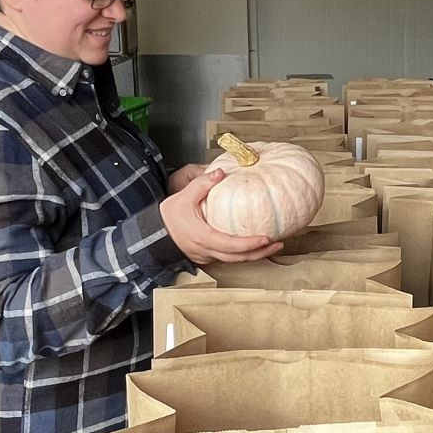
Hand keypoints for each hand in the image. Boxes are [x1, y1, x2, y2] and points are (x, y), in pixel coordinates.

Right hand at [160, 169, 284, 264]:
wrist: (154, 235)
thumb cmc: (168, 218)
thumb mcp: (183, 197)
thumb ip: (202, 184)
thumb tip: (220, 172)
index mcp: (204, 238)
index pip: (232, 245)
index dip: (250, 244)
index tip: (266, 238)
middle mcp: (208, 251)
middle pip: (239, 258)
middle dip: (261, 253)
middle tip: (279, 242)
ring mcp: (209, 256)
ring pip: (236, 260)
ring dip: (255, 254)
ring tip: (272, 245)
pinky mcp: (208, 256)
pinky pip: (230, 258)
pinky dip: (244, 253)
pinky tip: (255, 244)